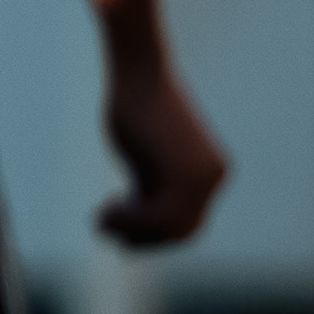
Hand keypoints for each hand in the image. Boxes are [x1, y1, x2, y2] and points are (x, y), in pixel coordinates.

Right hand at [98, 52, 227, 248]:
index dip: (152, 235)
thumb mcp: (145, 157)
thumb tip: (136, 225)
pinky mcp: (184, 175)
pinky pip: (157, 216)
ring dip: (130, 229)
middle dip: (143, 238)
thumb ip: (149, 186)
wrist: (139, 75)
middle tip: (106, 229)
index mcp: (211, 172)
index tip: (119, 229)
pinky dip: (126, 219)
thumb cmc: (135, 108)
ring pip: (168, 227)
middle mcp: (213, 177)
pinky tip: (104, 209)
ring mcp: (202, 178)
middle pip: (182, 231)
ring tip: (100, 218)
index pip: (187, 223)